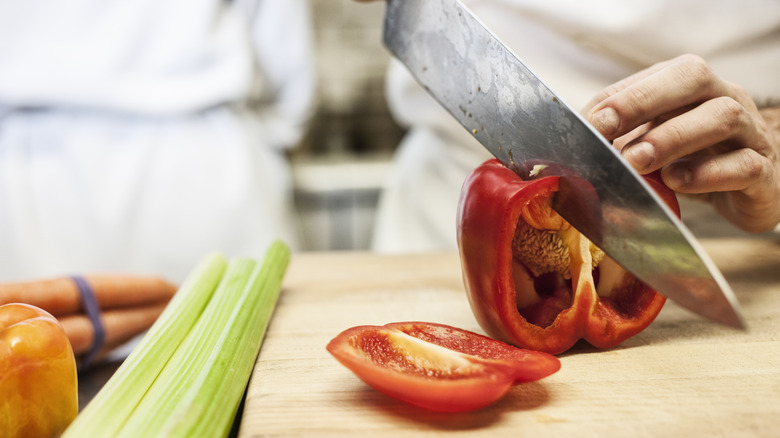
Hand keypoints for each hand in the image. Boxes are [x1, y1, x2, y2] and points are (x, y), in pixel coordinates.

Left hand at [583, 54, 779, 232]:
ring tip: (637, 161)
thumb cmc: (692, 161)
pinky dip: (707, 174)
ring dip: (673, 137)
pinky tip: (677, 181)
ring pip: (723, 115)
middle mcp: (724, 98)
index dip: (620, 97)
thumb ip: (619, 139)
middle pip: (693, 77)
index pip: (656, 76)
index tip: (589, 123)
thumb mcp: (651, 144)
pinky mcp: (764, 172)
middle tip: (606, 132)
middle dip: (642, 101)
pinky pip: (745, 165)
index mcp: (691, 87)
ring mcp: (750, 133)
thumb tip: (573, 145)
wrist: (749, 190)